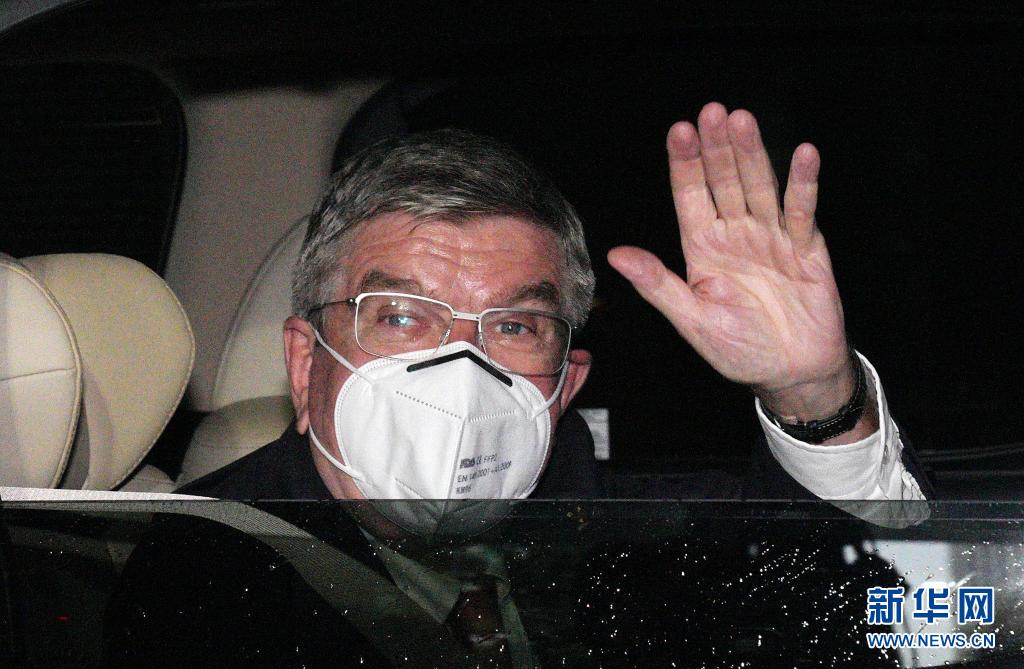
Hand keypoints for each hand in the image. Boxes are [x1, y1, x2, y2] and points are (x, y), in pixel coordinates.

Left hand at [608, 102, 863, 426]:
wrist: (790, 374)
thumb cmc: (738, 350)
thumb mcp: (692, 320)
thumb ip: (658, 285)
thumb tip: (617, 255)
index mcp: (703, 248)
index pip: (690, 196)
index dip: (685, 164)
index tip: (678, 132)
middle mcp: (735, 235)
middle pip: (724, 182)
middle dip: (717, 148)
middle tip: (711, 112)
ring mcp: (771, 238)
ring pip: (759, 188)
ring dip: (752, 155)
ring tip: (742, 121)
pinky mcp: (806, 248)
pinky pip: (802, 213)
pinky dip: (803, 185)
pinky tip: (802, 155)